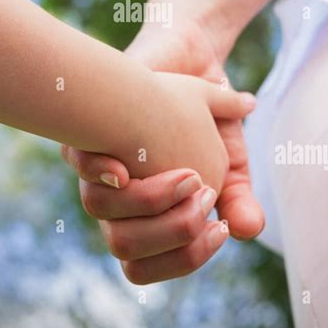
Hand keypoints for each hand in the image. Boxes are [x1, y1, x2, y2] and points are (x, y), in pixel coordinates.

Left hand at [63, 16, 263, 282]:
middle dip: (170, 233)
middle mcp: (115, 199)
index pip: (141, 268)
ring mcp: (96, 164)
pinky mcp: (85, 128)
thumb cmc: (206, 119)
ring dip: (151, 201)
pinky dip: (101, 170)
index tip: (218, 227)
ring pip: (98, 209)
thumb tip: (248, 232)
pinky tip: (129, 169)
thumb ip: (236, 198)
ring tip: (191, 175)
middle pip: (122, 247)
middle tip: (205, 196)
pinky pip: (79, 161)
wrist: (191, 59)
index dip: (182, 259)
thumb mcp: (229, 161)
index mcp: (144, 217)